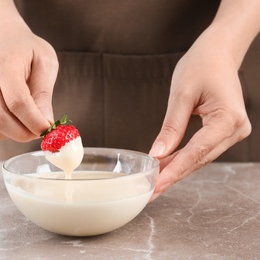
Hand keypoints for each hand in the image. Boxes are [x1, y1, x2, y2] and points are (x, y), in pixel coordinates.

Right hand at [0, 27, 57, 140]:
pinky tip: (12, 123)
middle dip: (23, 133)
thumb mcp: (46, 63)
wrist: (3, 41)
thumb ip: (44, 93)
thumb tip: (45, 122)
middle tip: (39, 131)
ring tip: (25, 126)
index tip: (48, 128)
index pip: (17, 102)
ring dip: (9, 135)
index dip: (34, 121)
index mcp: (5, 66)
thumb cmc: (27, 52)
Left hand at [149, 32, 251, 200]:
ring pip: (200, 157)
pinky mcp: (225, 130)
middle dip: (173, 174)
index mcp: (228, 119)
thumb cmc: (201, 66)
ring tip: (154, 180)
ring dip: (177, 168)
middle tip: (150, 190)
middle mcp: (236, 129)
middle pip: (199, 159)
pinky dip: (183, 157)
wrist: (218, 52)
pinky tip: (166, 164)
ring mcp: (233, 131)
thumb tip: (158, 153)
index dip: (174, 171)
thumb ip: (171, 127)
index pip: (196, 152)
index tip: (156, 186)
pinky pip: (202, 149)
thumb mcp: (181, 95)